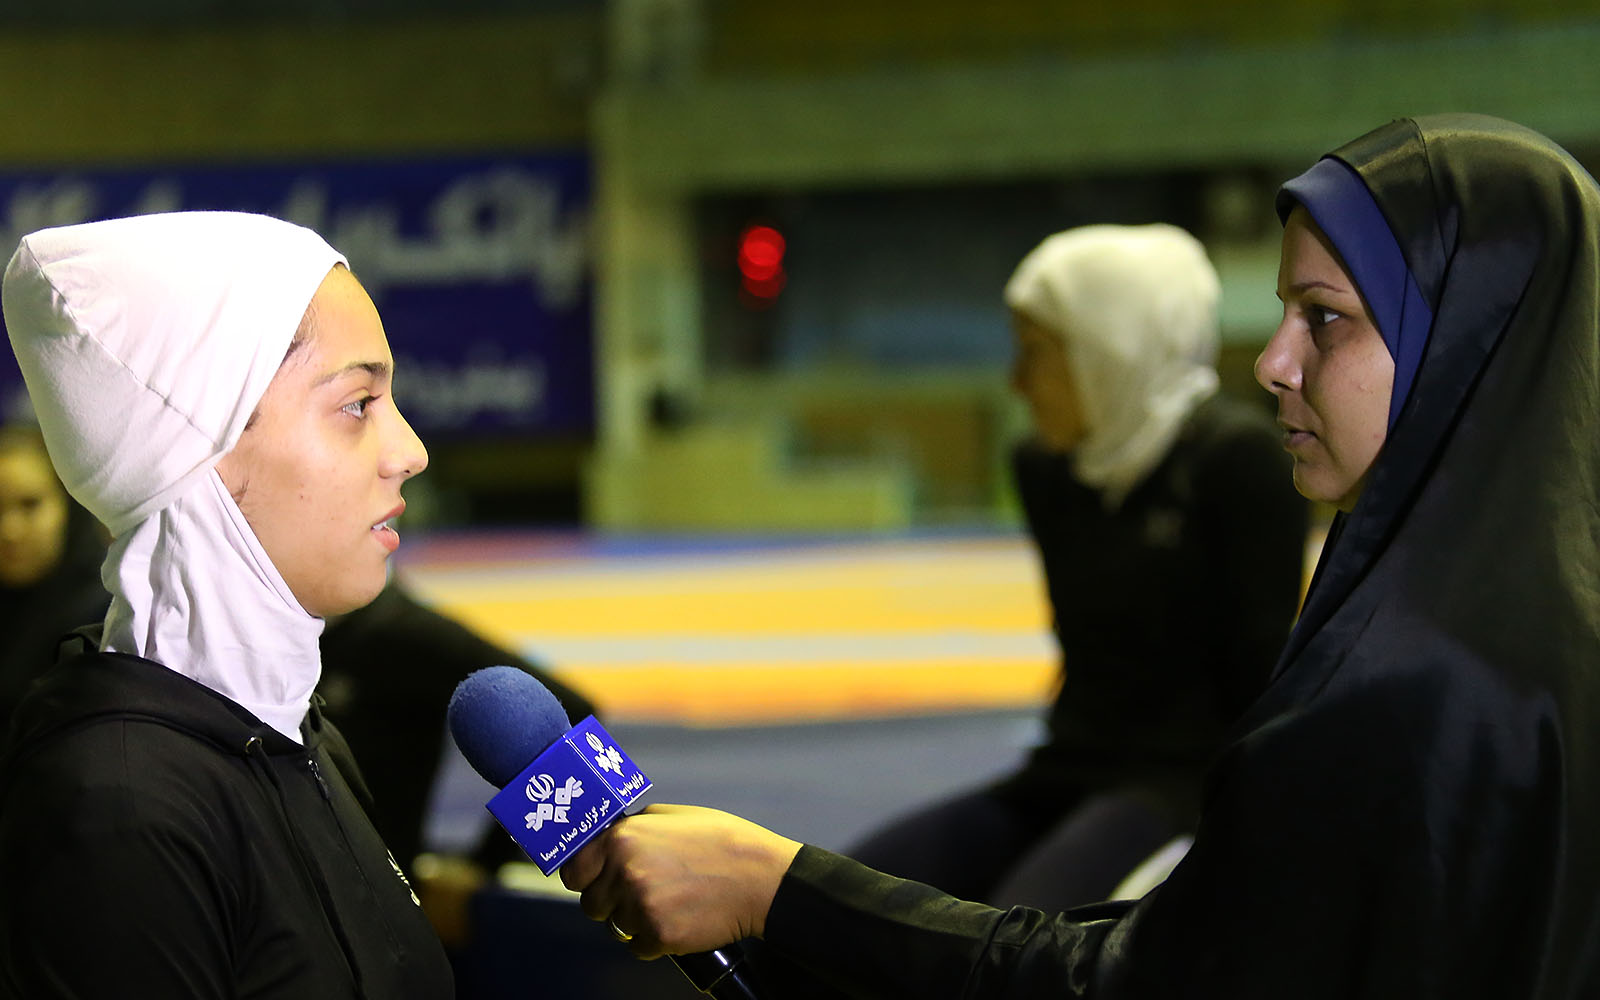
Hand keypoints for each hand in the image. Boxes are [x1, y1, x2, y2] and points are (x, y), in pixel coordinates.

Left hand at [560, 804, 802, 958]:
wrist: (759, 877)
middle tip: (644, 892)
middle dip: (611, 902)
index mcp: (623, 839)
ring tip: (671, 901)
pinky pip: (638, 947)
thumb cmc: (720, 841)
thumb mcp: (671, 816)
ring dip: (636, 920)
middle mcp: (625, 872)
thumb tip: (605, 842)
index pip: (574, 871)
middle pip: (592, 904)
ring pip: (616, 927)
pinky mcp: (659, 935)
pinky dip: (654, 940)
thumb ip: (632, 828)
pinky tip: (678, 919)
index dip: (584, 878)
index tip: (596, 881)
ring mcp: (641, 906)